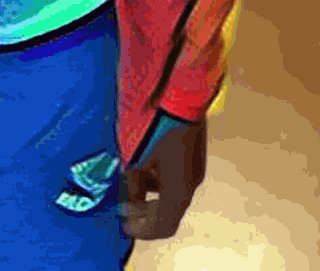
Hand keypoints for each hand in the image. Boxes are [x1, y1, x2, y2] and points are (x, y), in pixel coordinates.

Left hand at [123, 117, 206, 240]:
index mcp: (179, 189)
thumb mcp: (135, 156)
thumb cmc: (154, 125)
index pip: (163, 225)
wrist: (180, 90)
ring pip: (173, 192)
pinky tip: (144, 167)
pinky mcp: (194, 152)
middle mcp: (192, 182)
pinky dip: (159, 180)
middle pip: (169, 211)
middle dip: (145, 212)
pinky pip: (176, 176)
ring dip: (151, 195)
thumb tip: (130, 195)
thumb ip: (133, 182)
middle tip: (124, 206)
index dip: (143, 229)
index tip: (124, 223)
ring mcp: (195, 166)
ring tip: (130, 183)